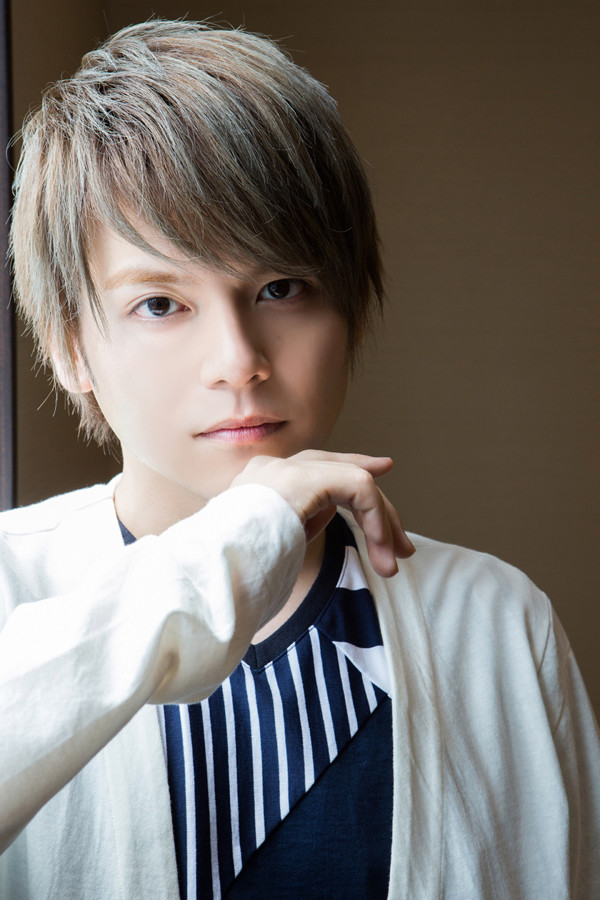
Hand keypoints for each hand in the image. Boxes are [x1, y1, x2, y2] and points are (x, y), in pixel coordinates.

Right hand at [231, 450, 414, 576]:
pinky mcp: (304, 480)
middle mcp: (270, 468)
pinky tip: (381, 550)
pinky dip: (376, 520)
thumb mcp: (265, 550)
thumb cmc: (229, 579)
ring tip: (396, 561)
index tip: (382, 471)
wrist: (208, 580)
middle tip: (402, 546)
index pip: (314, 466)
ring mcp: (284, 470)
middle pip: (339, 469)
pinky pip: (358, 488)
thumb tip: (317, 526)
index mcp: (257, 483)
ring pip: (354, 479)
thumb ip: (289, 529)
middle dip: (377, 505)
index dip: (352, 466)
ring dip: (381, 523)